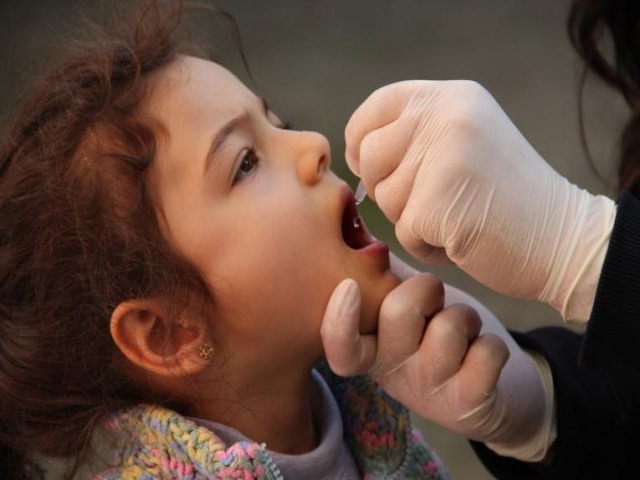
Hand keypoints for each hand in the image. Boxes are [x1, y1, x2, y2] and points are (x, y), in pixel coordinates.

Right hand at [321, 271, 554, 459]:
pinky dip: (493, 345)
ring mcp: (428, 392)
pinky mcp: (467, 405)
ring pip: (448, 327)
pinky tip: (483, 354)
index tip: (350, 287)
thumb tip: (357, 228)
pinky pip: (486, 352)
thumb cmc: (441, 333)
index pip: (340, 346)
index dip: (339, 320)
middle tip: (436, 302)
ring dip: (467, 318)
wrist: (494, 394)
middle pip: (398, 311)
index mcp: (371, 348)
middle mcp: (392, 373)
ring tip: (465, 332)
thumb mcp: (406, 306)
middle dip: (427, 289)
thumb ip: (381, 275)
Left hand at [345, 80, 615, 320]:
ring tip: (456, 217)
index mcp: (450, 97)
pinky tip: (462, 239)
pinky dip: (426, 246)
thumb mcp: (465, 139)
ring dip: (411, 219)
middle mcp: (444, 116)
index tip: (373, 166)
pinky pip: (402, 232)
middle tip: (434, 200)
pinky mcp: (437, 202)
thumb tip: (357, 151)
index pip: (375, 109)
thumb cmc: (507, 196)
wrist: (563, 238)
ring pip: (383, 197)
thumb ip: (417, 132)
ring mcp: (441, 157)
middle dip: (389, 187)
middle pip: (369, 156)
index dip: (362, 141)